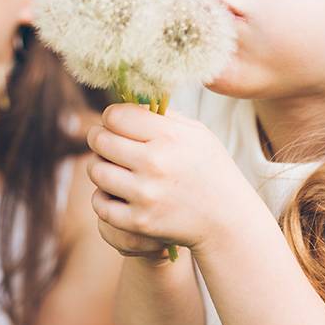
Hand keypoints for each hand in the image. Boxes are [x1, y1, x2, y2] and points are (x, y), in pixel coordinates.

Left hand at [86, 102, 247, 253]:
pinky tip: (116, 194)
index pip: (114, 115)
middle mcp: (155, 163)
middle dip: (100, 139)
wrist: (229, 221)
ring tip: (112, 168)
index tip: (117, 124)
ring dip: (100, 167)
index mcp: (169, 136)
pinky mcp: (140, 222)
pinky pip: (100, 204)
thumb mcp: (197, 133)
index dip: (111, 117)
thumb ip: (162, 116)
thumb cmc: (210, 170)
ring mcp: (146, 194)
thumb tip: (127, 101)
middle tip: (107, 143)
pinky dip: (103, 198)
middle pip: (100, 140)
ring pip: (96, 171)